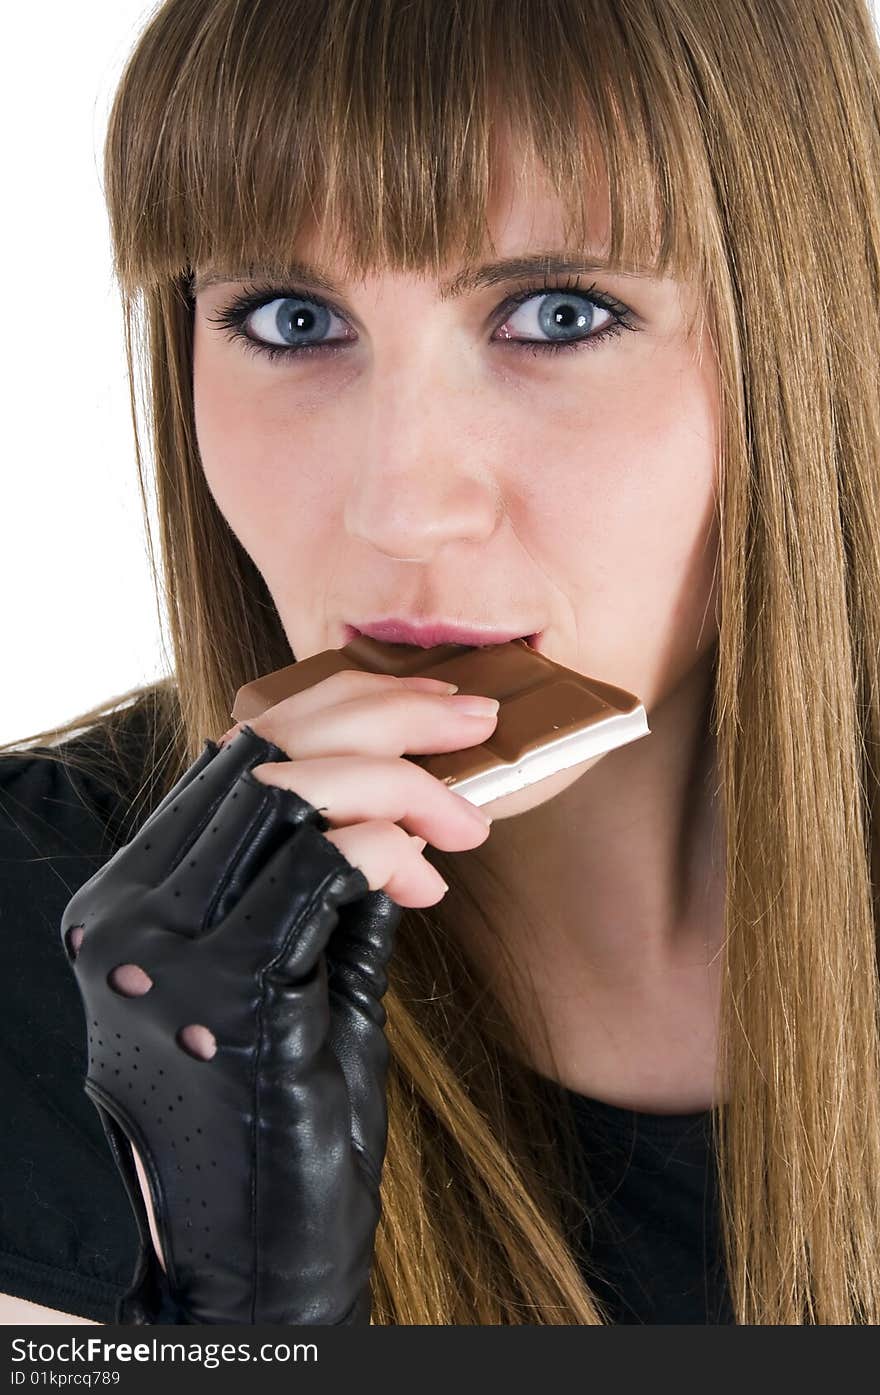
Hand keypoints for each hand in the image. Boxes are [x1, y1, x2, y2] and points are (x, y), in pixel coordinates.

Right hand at [61, 670, 496, 1323]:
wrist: (257, 1265)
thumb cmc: (282, 1125)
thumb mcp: (303, 979)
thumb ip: (326, 891)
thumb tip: (392, 810)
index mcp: (136, 899)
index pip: (234, 756)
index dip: (342, 710)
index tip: (434, 718)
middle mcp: (129, 912)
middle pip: (260, 751)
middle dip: (386, 714)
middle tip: (475, 720)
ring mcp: (161, 953)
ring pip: (289, 791)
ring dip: (403, 782)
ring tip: (466, 820)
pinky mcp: (218, 996)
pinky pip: (316, 867)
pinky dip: (388, 847)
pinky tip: (429, 877)